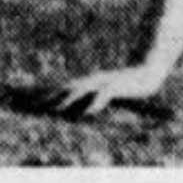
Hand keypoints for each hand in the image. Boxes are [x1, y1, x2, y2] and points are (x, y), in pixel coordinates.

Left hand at [44, 64, 165, 117]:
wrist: (149, 70)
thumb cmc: (129, 83)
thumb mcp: (110, 92)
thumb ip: (95, 100)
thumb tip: (82, 112)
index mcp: (90, 82)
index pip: (65, 88)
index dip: (49, 94)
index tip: (33, 103)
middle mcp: (94, 80)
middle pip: (68, 88)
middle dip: (51, 96)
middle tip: (35, 106)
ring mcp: (105, 81)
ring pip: (83, 90)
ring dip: (69, 99)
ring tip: (57, 109)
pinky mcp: (118, 85)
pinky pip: (104, 95)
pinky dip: (95, 103)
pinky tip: (88, 113)